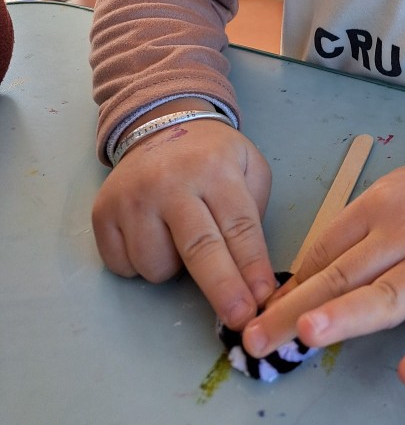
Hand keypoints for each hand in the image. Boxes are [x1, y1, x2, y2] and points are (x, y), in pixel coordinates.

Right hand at [92, 119, 275, 328]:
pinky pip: (123, 266)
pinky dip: (139, 263)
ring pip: (156, 266)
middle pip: (200, 248)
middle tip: (238, 319)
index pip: (239, 226)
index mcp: (215, 169)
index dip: (252, 267)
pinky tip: (150, 235)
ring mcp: (133, 198)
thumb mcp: (248, 165)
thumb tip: (251, 270)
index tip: (263, 298)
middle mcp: (172, 182)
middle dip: (222, 289)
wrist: (161, 124)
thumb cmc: (211, 156)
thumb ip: (255, 208)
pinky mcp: (103, 212)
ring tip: (178, 237)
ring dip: (172, 268)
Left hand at [241, 154, 404, 386]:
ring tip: (306, 333)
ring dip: (346, 314)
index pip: (326, 250)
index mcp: (379, 205)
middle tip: (254, 338)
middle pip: (344, 273)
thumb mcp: (393, 198)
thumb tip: (301, 287)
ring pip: (388, 293)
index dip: (291, 286)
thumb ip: (355, 237)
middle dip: (295, 307)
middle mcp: (404, 231)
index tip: (260, 317)